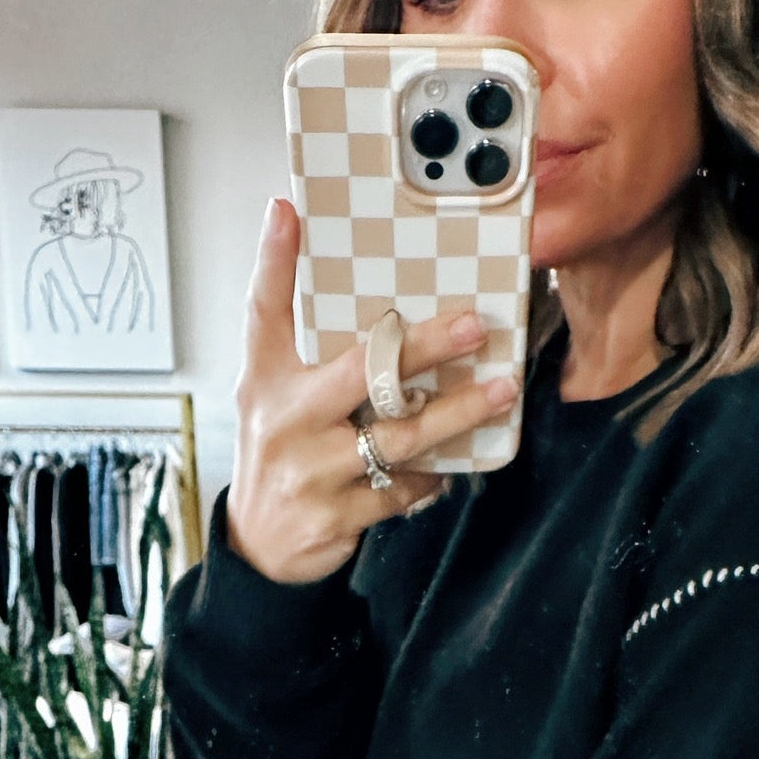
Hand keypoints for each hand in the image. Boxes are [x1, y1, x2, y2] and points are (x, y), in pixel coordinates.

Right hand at [227, 196, 520, 584]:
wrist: (259, 546)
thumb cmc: (281, 454)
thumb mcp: (272, 394)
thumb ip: (298, 340)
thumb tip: (324, 269)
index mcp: (266, 381)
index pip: (263, 311)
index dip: (273, 261)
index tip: (287, 211)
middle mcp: (285, 420)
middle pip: (360, 372)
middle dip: (421, 347)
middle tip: (472, 325)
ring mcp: (311, 471)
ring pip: (397, 436)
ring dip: (455, 413)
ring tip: (499, 391)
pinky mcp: (336, 515)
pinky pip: (402, 488)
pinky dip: (433, 473)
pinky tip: (454, 460)